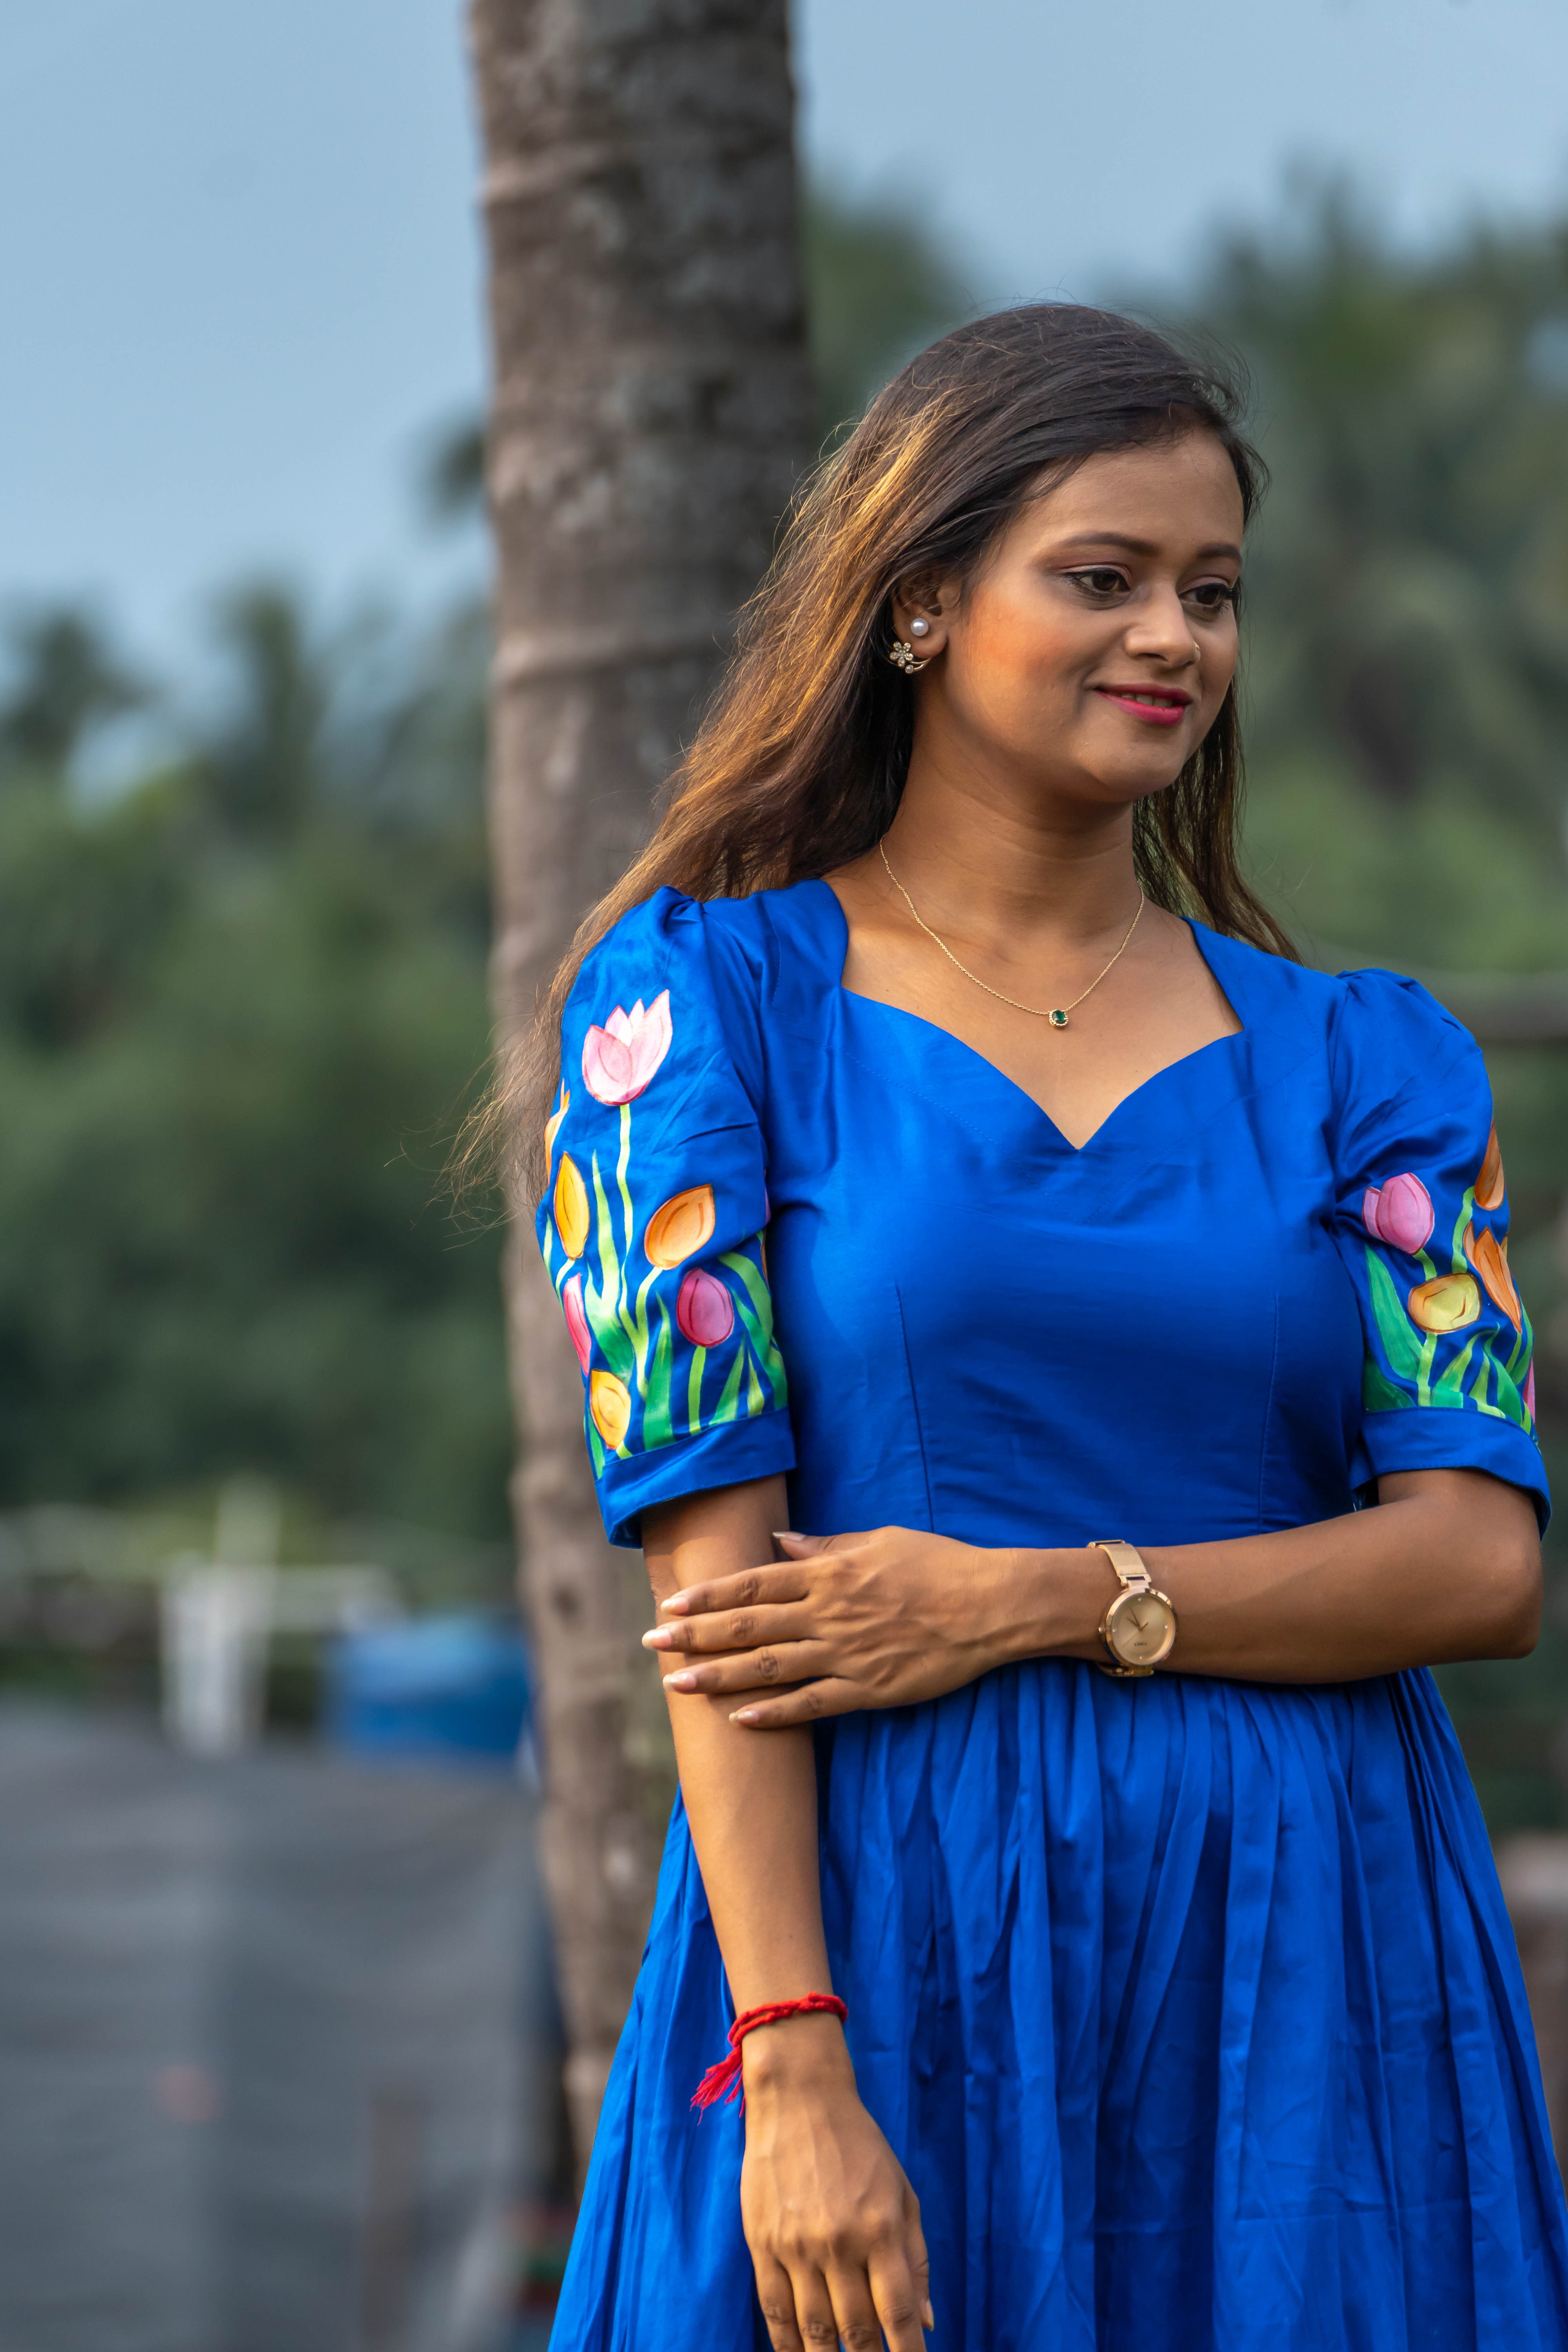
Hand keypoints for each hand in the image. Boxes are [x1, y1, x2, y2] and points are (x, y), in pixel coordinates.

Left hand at [643, 1525, 1017, 1726]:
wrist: (990, 1606)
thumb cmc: (938, 1565)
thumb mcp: (879, 1541)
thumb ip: (826, 1546)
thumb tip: (782, 1544)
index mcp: (829, 1573)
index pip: (754, 1583)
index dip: (709, 1596)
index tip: (671, 1605)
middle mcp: (829, 1613)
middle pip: (749, 1625)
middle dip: (695, 1636)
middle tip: (652, 1644)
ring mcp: (847, 1654)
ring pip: (770, 1667)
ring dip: (719, 1676)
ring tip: (678, 1685)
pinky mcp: (869, 1690)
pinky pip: (812, 1704)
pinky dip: (774, 1713)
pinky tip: (740, 1719)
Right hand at [741, 2013, 931, 2347]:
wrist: (799, 2099)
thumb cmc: (860, 2145)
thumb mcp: (902, 2192)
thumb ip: (916, 2258)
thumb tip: (926, 2322)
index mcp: (880, 2229)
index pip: (899, 2312)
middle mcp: (840, 2243)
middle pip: (857, 2329)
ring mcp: (797, 2246)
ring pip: (815, 2328)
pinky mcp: (763, 2244)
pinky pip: (775, 2309)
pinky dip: (787, 2343)